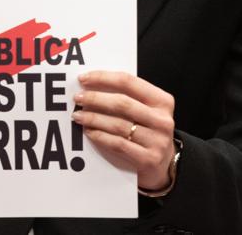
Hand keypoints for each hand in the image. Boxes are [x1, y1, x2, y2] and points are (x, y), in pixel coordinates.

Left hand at [72, 71, 176, 192]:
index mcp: (162, 101)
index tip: (83, 79)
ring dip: (94, 119)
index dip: (103, 78)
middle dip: (95, 99)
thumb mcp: (146, 111)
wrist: (163, 165)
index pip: (129, 82)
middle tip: (78, 99)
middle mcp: (162, 119)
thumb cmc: (149, 132)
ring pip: (118, 124)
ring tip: (78, 116)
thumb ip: (127, 97)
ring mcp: (157, 140)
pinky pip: (118, 144)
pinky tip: (89, 132)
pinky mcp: (148, 159)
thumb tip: (92, 86)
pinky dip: (100, 136)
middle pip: (122, 103)